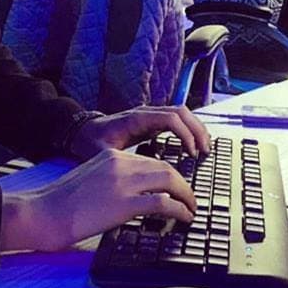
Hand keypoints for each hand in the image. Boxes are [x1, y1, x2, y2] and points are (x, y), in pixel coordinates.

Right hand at [0, 148, 196, 252]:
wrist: (43, 212)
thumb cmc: (61, 204)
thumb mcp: (90, 180)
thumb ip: (112, 180)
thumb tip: (135, 196)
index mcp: (111, 155)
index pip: (150, 160)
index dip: (168, 175)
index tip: (176, 187)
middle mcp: (119, 163)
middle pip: (164, 167)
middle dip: (182, 184)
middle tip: (190, 199)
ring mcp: (122, 182)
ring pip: (169, 180)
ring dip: (186, 195)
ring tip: (190, 209)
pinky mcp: (123, 204)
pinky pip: (162, 202)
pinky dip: (179, 209)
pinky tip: (183, 217)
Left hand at [69, 105, 210, 160]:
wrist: (82, 131)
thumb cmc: (91, 142)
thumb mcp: (103, 154)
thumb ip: (118, 163)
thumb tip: (133, 176)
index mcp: (136, 119)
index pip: (170, 118)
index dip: (185, 134)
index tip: (191, 153)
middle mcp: (146, 113)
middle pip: (181, 111)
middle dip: (197, 129)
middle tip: (205, 151)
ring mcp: (149, 115)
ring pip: (181, 113)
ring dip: (195, 128)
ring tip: (204, 148)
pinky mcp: (151, 121)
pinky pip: (176, 119)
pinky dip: (188, 129)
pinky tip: (192, 145)